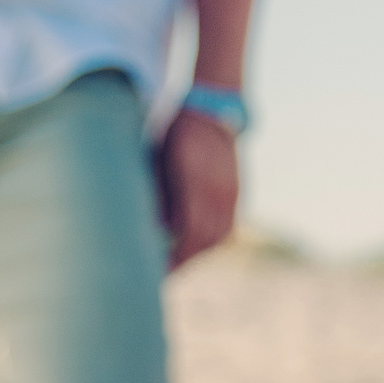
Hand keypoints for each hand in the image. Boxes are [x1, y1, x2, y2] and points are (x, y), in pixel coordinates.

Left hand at [158, 110, 238, 270]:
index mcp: (196, 182)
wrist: (212, 110)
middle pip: (203, 241)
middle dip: (182, 261)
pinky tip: (193, 243)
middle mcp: (219, 191)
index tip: (154, 269)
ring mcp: (232, 193)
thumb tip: (146, 231)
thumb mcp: (157, 160)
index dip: (172, 257)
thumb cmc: (174, 134)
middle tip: (161, 272)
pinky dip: (209, 240)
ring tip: (176, 261)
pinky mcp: (237, 193)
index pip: (187, 234)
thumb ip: (156, 194)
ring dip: (197, 252)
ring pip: (217, 237)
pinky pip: (226, 227)